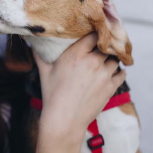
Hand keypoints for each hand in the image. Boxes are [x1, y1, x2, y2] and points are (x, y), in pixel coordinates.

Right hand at [34, 33, 125, 152]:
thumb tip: (31, 43)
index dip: (96, 33)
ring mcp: (104, 74)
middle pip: (106, 46)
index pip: (94, 35)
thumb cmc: (52, 94)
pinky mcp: (111, 87)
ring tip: (106, 61)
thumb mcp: (44, 71)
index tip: (96, 34)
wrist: (64, 119)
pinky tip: (113, 72)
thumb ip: (40, 54)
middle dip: (104, 46)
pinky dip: (118, 72)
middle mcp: (92, 61)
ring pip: (115, 59)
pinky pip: (121, 74)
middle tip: (102, 46)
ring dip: (111, 59)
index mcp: (76, 54)